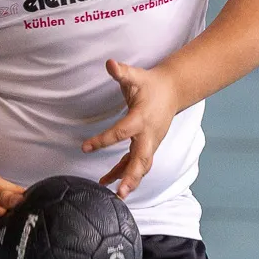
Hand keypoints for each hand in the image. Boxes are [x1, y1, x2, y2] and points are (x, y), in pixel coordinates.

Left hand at [81, 59, 180, 199]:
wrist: (173, 91)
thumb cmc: (151, 84)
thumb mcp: (136, 77)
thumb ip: (122, 72)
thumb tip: (110, 63)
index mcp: (141, 119)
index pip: (121, 132)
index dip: (103, 140)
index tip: (85, 147)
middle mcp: (148, 135)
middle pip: (141, 160)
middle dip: (132, 177)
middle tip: (121, 192)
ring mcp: (150, 143)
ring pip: (142, 167)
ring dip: (129, 181)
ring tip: (115, 195)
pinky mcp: (148, 147)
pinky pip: (137, 164)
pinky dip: (125, 174)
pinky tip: (109, 182)